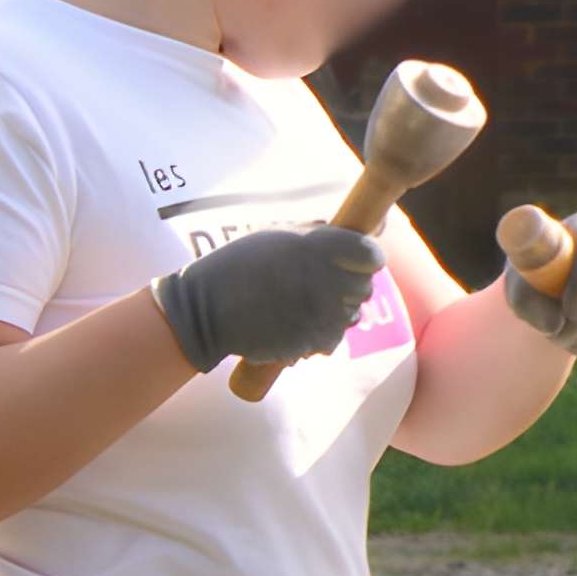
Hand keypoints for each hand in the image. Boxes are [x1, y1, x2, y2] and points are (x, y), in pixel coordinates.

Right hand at [151, 224, 387, 375]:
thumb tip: (349, 235)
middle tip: (324, 288)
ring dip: (336, 313)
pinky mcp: (310, 340)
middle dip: (349, 288)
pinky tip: (300, 326)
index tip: (355, 263)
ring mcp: (321, 313)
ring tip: (307, 308)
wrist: (205, 309)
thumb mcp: (278, 236)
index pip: (372, 255)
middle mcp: (327, 279)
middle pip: (364, 287)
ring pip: (350, 316)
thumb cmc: (238, 266)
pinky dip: (321, 336)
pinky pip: (332, 339)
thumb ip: (317, 237)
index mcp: (321, 247)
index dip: (365, 260)